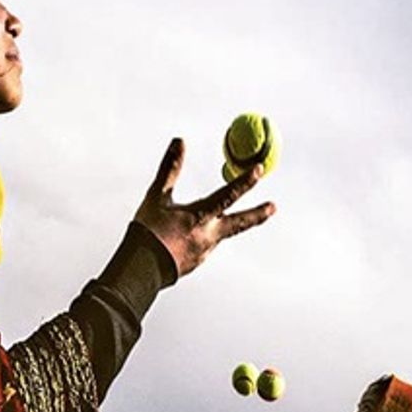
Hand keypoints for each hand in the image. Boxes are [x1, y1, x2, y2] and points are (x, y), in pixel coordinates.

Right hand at [134, 138, 275, 278]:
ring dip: (218, 224)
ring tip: (197, 222)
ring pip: (218, 233)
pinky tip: (182, 238)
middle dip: (258, 213)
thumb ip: (170, 168)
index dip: (244, 181)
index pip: (228, 195)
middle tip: (273, 206)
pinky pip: (203, 246)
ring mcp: (204, 252)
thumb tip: (179, 141)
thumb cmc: (147, 231)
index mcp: (199, 217)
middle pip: (239, 222)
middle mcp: (208, 236)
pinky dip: (199, 237)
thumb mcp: (156, 196)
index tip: (259, 169)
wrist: (139, 269)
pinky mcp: (197, 263)